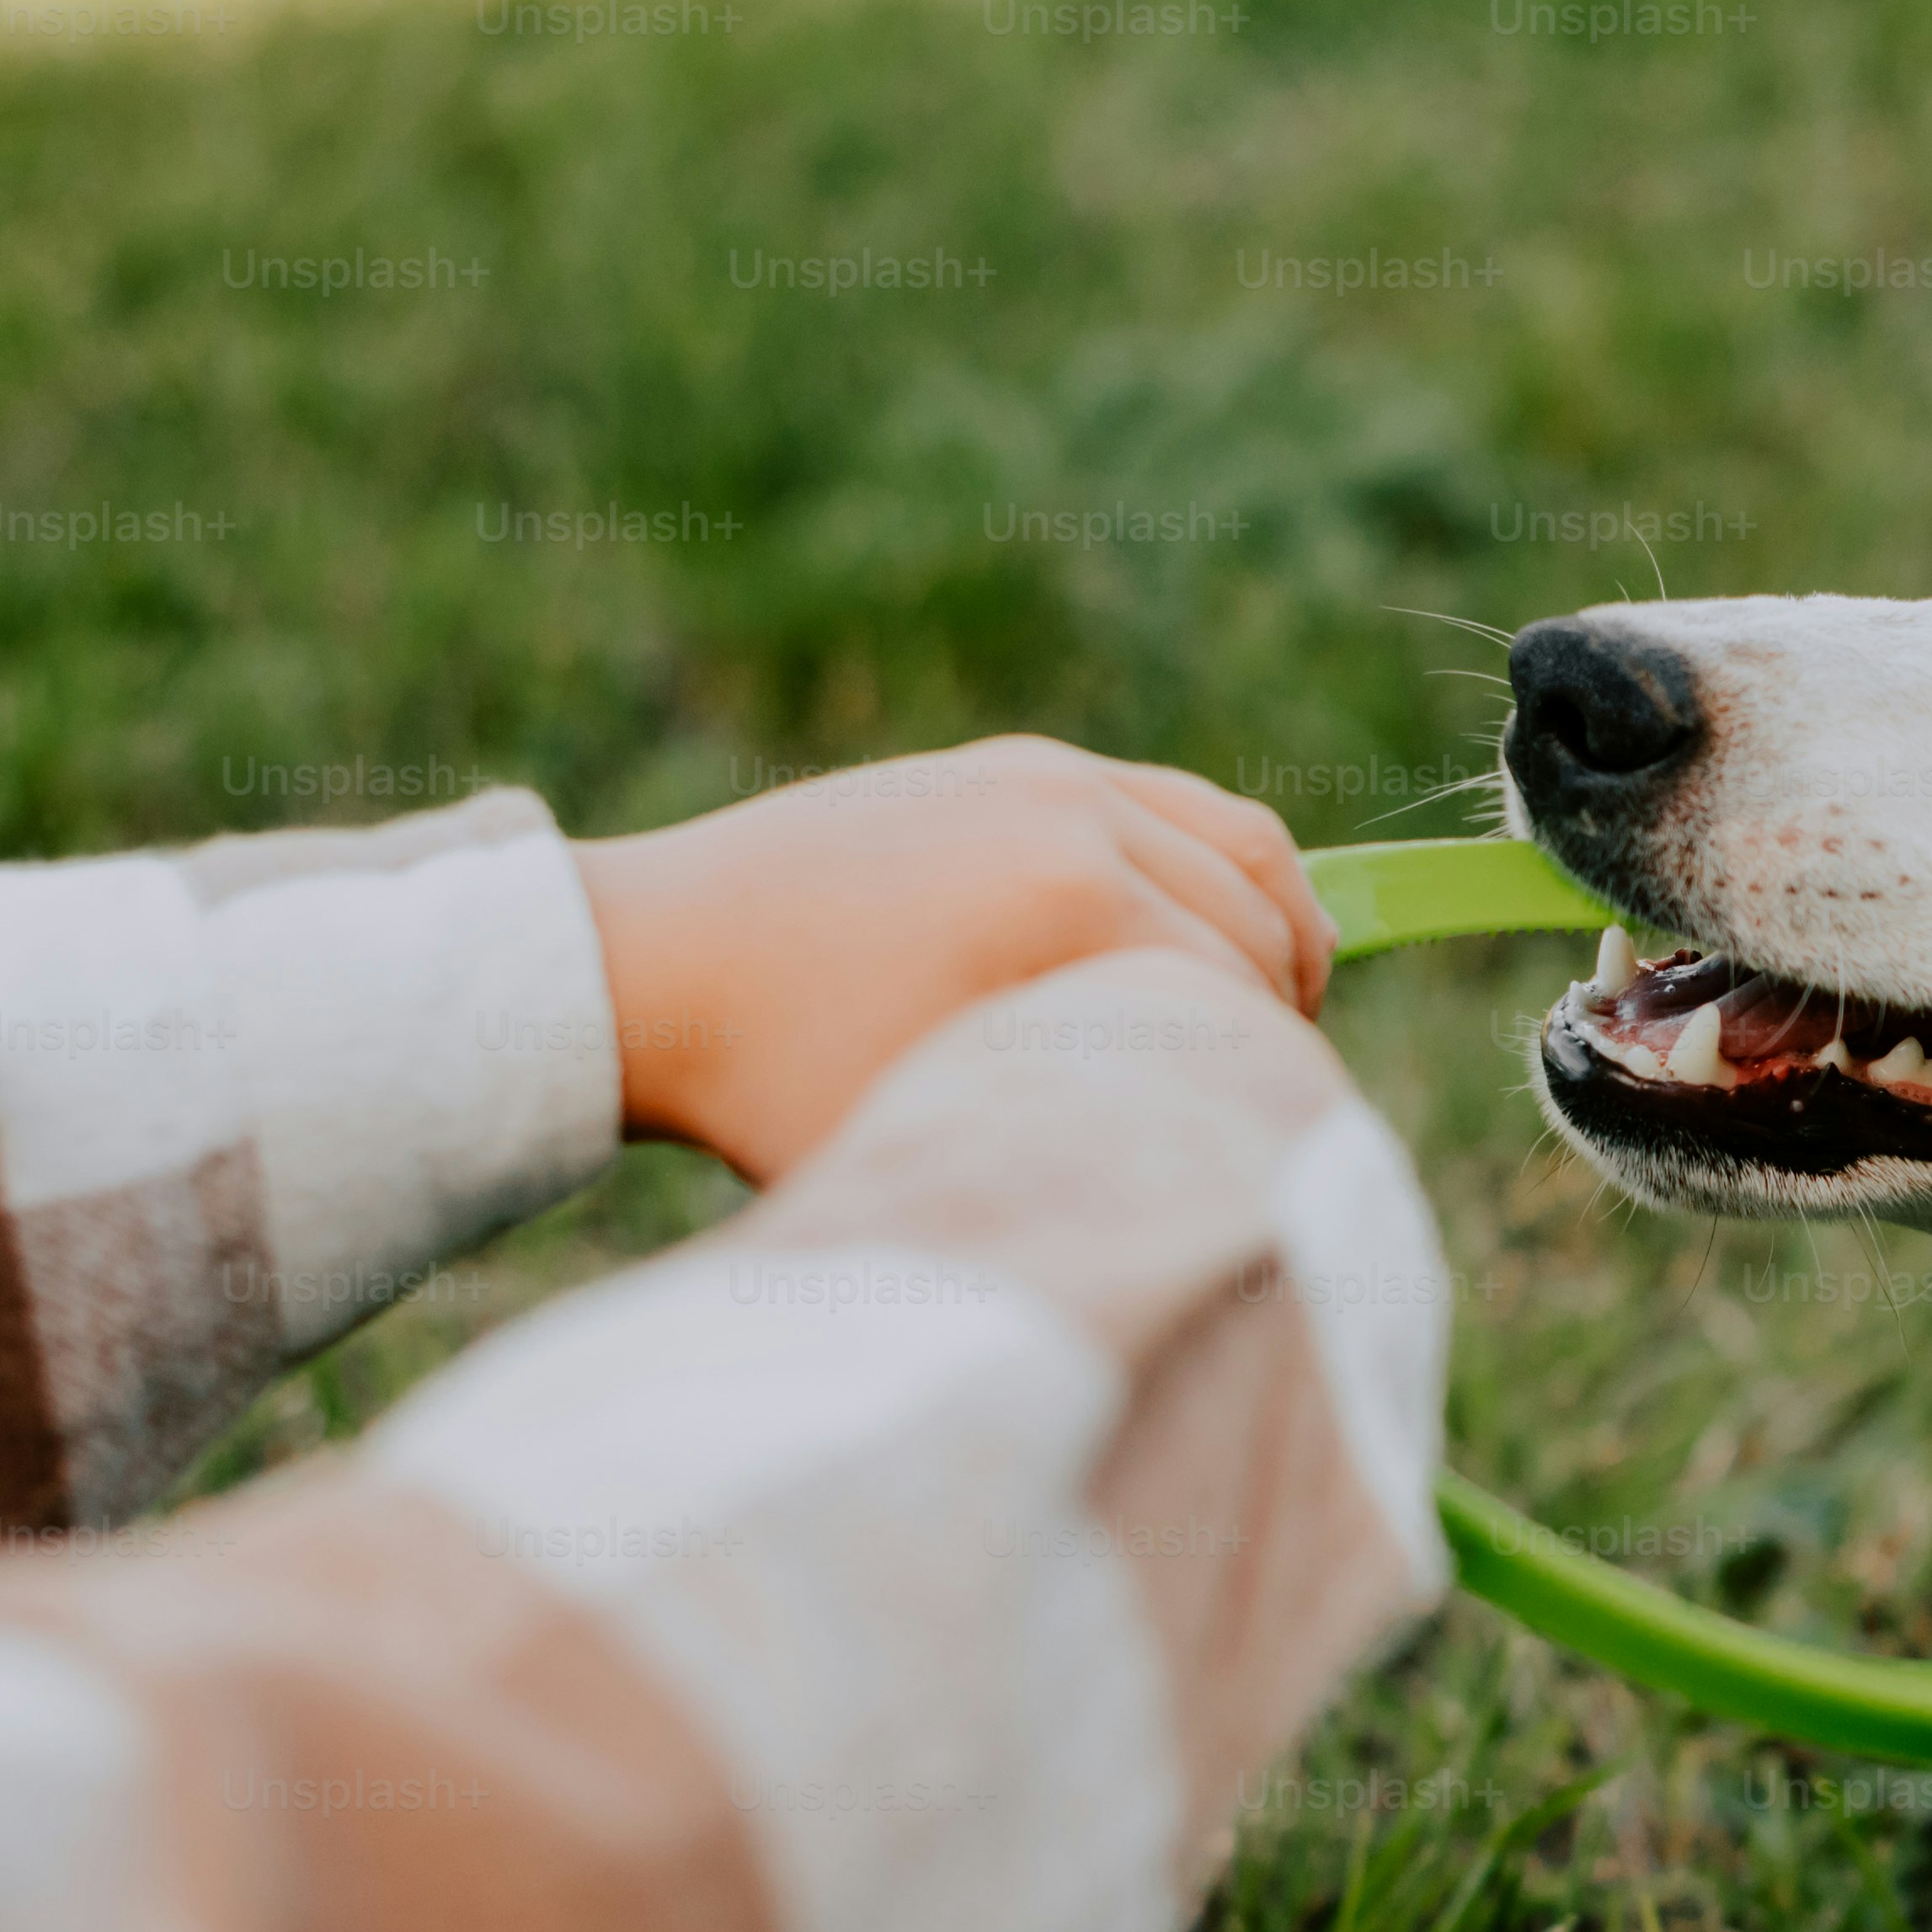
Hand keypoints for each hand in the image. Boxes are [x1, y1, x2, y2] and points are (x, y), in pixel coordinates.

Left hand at [571, 737, 1335, 1181]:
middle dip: (1280, 1011)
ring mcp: (1047, 771)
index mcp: (1074, 900)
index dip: (1265, 1085)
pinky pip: (1172, 803)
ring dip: (1270, 929)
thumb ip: (1078, 1141)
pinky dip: (1213, 872)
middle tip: (1264, 1099)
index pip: (1241, 1000)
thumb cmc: (780, 1080)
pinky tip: (1191, 946)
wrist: (651, 962)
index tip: (1263, 1151)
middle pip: (1260, 914)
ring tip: (1258, 1017)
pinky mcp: (1013, 762)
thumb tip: (1202, 1169)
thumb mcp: (936, 1130)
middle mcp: (1078, 812)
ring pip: (1238, 838)